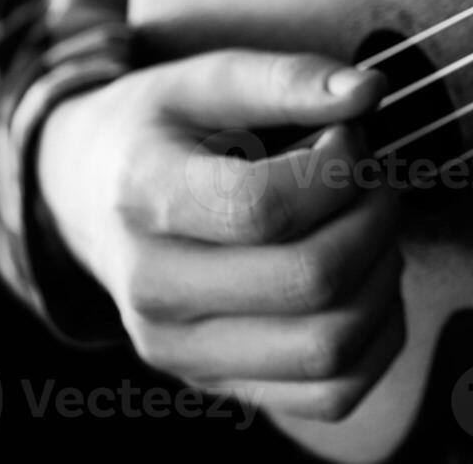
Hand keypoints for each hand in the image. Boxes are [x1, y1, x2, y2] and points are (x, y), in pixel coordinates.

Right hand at [37, 50, 399, 420]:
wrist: (89, 200)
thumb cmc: (157, 134)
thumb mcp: (203, 79)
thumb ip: (286, 79)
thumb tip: (370, 91)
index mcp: (143, 199)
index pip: (264, 207)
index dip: (338, 169)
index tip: (345, 137)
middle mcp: (154, 291)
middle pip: (312, 280)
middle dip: (375, 217)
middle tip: (373, 180)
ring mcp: (183, 352)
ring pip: (332, 347)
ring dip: (383, 278)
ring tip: (367, 228)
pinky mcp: (220, 385)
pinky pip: (335, 393)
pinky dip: (377, 337)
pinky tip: (365, 281)